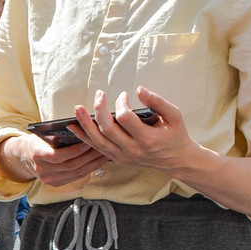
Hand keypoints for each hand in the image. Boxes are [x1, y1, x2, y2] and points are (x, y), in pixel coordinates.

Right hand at [0, 131, 102, 188]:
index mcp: (37, 155)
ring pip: (76, 173)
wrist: (24, 156)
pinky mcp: (56, 184)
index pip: (58, 156)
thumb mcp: (43, 135)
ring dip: (93, 163)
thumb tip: (81, 130)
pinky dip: (89, 169)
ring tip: (104, 153)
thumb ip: (58, 136)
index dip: (74, 151)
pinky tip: (98, 162)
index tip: (88, 142)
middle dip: (89, 156)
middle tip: (103, 146)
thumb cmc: (37, 141)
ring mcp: (49, 180)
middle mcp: (42, 171)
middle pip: (71, 166)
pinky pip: (76, 177)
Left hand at [68, 88, 199, 176]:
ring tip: (77, 109)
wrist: (176, 160)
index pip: (125, 118)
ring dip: (85, 124)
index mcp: (147, 139)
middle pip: (107, 129)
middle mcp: (133, 150)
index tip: (123, 95)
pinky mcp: (118, 159)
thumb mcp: (174, 115)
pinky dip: (84, 137)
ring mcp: (123, 156)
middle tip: (99, 94)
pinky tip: (74, 127)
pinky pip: (97, 148)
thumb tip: (139, 89)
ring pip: (98, 141)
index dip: (121, 103)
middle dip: (99, 110)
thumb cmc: (175, 135)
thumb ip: (157, 101)